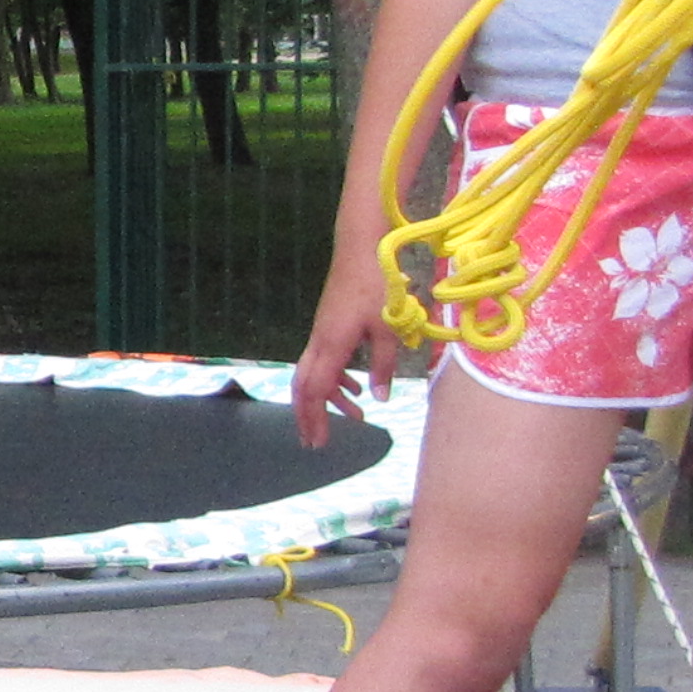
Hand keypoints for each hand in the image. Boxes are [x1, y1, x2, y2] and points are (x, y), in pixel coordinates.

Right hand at [292, 242, 404, 449]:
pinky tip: (356, 388)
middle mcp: (320, 342)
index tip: (319, 442)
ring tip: (353, 417)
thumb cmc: (377, 284)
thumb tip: (380, 399)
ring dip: (328, 399)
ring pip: (313, 375)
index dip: (316, 417)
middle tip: (315, 442)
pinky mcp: (328, 326)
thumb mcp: (389, 327)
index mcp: (332, 345)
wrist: (360, 248)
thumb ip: (384, 364)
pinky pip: (322, 361)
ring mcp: (321, 334)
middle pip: (304, 387)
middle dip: (308, 416)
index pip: (316, 389)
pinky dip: (336, 380)